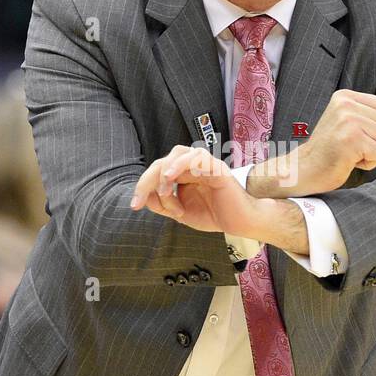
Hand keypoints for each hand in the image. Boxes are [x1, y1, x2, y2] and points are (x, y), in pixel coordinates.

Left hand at [130, 145, 260, 235]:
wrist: (240, 223)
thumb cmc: (215, 215)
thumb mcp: (181, 213)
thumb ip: (163, 204)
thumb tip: (146, 196)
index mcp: (183, 175)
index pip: (157, 171)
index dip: (143, 186)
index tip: (135, 205)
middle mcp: (192, 166)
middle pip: (163, 161)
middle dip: (147, 181)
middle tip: (139, 201)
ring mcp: (204, 164)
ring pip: (178, 153)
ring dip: (165, 172)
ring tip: (164, 192)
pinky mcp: (216, 167)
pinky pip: (197, 157)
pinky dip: (181, 163)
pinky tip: (172, 176)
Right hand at [280, 89, 375, 194]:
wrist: (304, 169)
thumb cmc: (329, 150)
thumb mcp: (349, 127)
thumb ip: (373, 122)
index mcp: (344, 97)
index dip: (375, 125)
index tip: (351, 134)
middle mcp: (346, 105)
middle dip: (374, 141)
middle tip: (348, 147)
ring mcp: (348, 121)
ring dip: (371, 152)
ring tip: (348, 153)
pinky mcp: (351, 140)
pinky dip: (367, 163)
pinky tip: (348, 161)